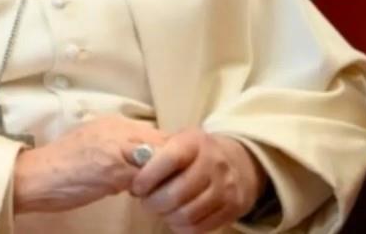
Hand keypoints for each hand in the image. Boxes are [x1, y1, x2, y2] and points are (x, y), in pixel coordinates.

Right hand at [13, 116, 168, 213]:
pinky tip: (136, 196)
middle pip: (165, 143)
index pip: (160, 132)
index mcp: (114, 121)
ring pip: (159, 160)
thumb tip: (151, 161)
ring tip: (152, 191)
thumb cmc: (63, 166)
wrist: (36, 175)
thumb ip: (123, 148)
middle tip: (166, 184)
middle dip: (171, 166)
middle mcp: (118, 128)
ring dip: (162, 179)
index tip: (168, 171)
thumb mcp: (96, 145)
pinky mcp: (113, 168)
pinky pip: (146, 179)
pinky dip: (149, 190)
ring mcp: (116, 146)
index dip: (170, 154)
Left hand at [130, 129, 264, 232]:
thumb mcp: (176, 141)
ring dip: (166, 216)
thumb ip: (153, 151)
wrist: (238, 162)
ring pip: (188, 213)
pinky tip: (174, 219)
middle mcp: (214, 163)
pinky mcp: (233, 209)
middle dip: (153, 202)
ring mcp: (226, 188)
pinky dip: (181, 228)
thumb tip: (127, 163)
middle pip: (178, 192)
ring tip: (159, 209)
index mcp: (194, 142)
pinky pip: (201, 227)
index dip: (148, 176)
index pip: (170, 159)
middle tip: (145, 202)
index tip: (136, 187)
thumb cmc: (193, 152)